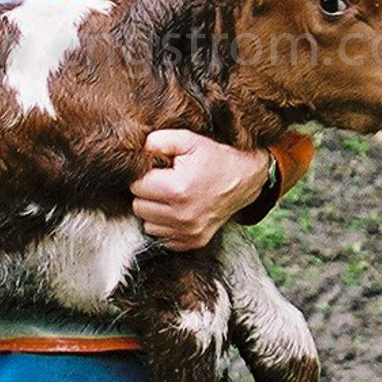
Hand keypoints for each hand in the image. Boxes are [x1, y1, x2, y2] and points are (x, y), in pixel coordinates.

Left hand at [132, 131, 270, 250]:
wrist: (245, 179)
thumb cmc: (215, 158)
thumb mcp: (188, 140)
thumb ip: (157, 141)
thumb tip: (138, 151)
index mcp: (178, 189)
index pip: (136, 186)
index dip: (143, 176)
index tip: (156, 171)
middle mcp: (182, 215)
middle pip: (138, 207)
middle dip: (146, 193)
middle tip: (163, 183)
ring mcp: (189, 232)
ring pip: (147, 224)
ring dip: (154, 211)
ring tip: (171, 196)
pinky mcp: (194, 241)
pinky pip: (162, 237)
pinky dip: (165, 225)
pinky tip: (178, 210)